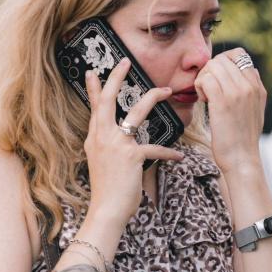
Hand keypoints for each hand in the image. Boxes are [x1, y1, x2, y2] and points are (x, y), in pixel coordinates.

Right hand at [84, 58, 183, 225]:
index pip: (94, 108)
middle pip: (108, 100)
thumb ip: (106, 147)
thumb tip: (118, 139)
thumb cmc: (106, 190)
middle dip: (116, 78)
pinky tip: (179, 157)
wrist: (106, 210)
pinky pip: (155, 148)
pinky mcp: (132, 156)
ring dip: (152, 98)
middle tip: (124, 61)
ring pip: (136, 112)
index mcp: (94, 138)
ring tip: (166, 90)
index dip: (93, 89)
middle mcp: (102, 137)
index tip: (92, 72)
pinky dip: (169, 154)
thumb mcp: (100, 163)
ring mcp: (116, 144)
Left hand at [194, 47, 265, 171]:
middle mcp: (250, 86)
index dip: (222, 63)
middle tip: (207, 89)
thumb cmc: (242, 138)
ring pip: (213, 66)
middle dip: (209, 70)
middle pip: (223, 58)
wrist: (242, 159)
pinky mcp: (223, 102)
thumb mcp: (255, 110)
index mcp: (258, 87)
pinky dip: (199, 86)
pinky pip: (206, 79)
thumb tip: (243, 73)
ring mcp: (237, 92)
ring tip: (205, 95)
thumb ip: (251, 90)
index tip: (217, 79)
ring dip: (203, 78)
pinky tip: (203, 100)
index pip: (239, 55)